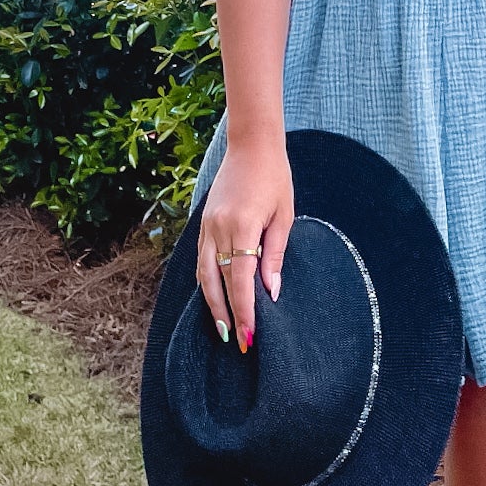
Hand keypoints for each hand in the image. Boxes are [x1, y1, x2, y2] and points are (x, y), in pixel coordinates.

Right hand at [196, 136, 293, 350]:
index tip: (250, 334)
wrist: (251, 144)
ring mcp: (207, 224)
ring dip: (212, 302)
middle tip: (236, 340)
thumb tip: (271, 290)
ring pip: (203, 273)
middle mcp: (218, 228)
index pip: (240, 279)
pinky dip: (206, 280)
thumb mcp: (283, 215)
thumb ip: (275, 254)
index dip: (244, 309)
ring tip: (223, 326)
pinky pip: (201, 258)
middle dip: (225, 314)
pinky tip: (214, 294)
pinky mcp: (203, 221)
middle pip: (216, 282)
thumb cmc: (274, 177)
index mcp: (242, 226)